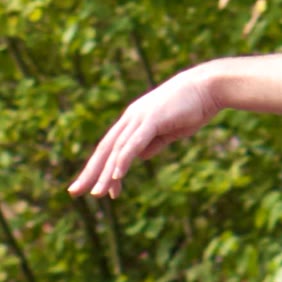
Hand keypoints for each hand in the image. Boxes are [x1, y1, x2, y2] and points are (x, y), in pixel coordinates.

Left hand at [68, 66, 219, 200]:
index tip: (90, 186)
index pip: (110, 148)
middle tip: (74, 192)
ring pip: (117, 150)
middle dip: (90, 173)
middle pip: (105, 149)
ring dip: (106, 173)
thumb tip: (139, 157)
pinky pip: (134, 143)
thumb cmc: (191, 108)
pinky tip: (117, 176)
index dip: (98, 168)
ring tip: (97, 193)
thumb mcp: (169, 131)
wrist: (207, 87)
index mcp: (133, 121)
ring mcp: (140, 118)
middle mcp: (130, 118)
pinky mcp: (152, 120)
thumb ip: (153, 143)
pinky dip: (124, 159)